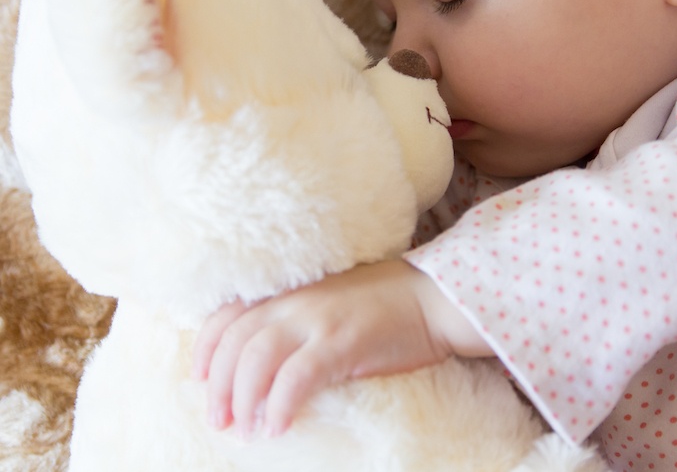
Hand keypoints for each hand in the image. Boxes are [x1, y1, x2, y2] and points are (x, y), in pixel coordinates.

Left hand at [192, 260, 490, 438]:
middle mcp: (297, 300)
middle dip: (217, 385)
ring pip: (256, 357)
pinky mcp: (342, 341)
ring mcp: (319, 318)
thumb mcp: (332, 303)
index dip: (205, 347)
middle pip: (235, 340)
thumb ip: (299, 320)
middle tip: (219, 420)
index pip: (229, 313)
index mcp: (292, 290)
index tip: (199, 377)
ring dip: (242, 398)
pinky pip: (297, 376)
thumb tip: (268, 361)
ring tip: (246, 429)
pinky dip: (281, 404)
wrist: (434, 298)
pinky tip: (279, 427)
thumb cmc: (388, 305)